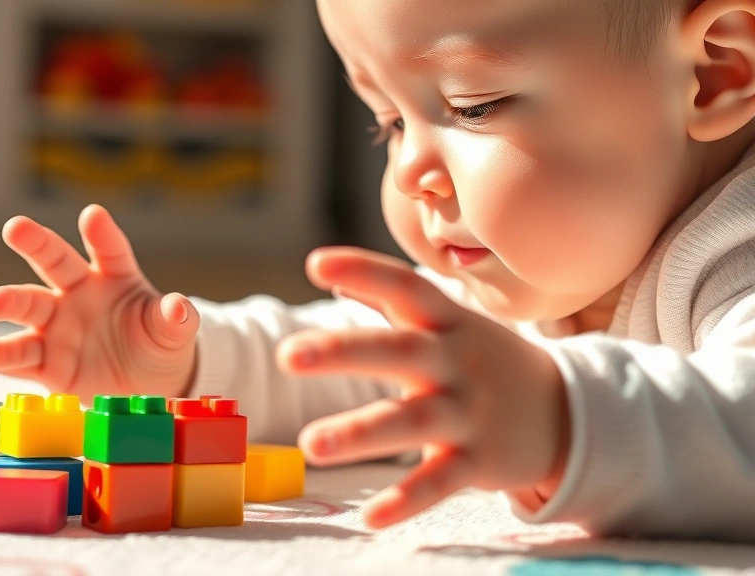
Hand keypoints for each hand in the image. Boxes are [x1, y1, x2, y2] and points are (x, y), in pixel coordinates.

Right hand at [0, 205, 200, 400]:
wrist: (146, 384)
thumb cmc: (157, 344)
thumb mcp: (172, 333)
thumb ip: (174, 319)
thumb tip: (179, 307)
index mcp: (113, 277)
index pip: (108, 249)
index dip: (101, 233)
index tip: (93, 216)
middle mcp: (78, 294)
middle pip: (54, 262)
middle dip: (34, 243)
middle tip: (14, 227)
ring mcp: (58, 327)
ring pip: (28, 307)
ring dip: (8, 302)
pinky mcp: (48, 364)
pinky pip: (22, 358)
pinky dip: (2, 358)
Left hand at [276, 247, 569, 528]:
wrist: (566, 412)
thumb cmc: (484, 359)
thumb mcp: (448, 323)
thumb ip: (389, 299)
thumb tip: (331, 275)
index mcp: (447, 323)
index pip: (405, 286)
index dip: (364, 271)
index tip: (315, 262)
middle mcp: (456, 363)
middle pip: (399, 351)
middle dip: (343, 352)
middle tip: (288, 354)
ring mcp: (468, 413)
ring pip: (412, 422)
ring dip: (361, 432)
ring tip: (310, 445)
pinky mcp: (477, 461)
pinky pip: (439, 482)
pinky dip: (407, 500)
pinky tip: (370, 518)